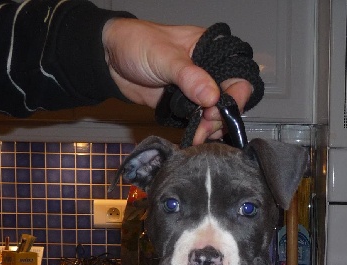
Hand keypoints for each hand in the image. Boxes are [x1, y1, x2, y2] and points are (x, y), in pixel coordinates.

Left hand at [102, 19, 253, 144]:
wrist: (109, 60)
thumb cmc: (137, 45)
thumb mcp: (164, 56)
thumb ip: (189, 77)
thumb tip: (213, 98)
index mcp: (212, 50)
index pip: (238, 75)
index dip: (235, 96)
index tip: (219, 110)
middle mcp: (210, 71)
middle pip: (231, 99)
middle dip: (221, 117)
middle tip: (205, 126)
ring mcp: (199, 90)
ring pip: (217, 114)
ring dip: (211, 128)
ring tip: (197, 136)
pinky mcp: (186, 106)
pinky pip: (201, 122)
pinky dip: (200, 132)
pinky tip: (194, 138)